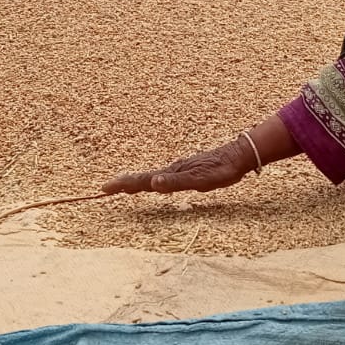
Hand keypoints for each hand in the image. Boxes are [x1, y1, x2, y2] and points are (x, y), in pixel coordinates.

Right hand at [102, 137, 256, 195]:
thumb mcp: (200, 179)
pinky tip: (156, 183)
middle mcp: (174, 170)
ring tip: (125, 186)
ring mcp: (181, 170)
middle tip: (107, 188)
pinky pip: (165, 178)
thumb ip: (176, 183)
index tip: (105, 187)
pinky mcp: (189, 171)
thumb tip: (153, 183)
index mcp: (173, 174)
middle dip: (126, 183)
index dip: (124, 184)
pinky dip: (153, 181)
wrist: (239, 156)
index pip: (143, 180)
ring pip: (154, 177)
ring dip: (137, 182)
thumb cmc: (222, 170)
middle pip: (145, 178)